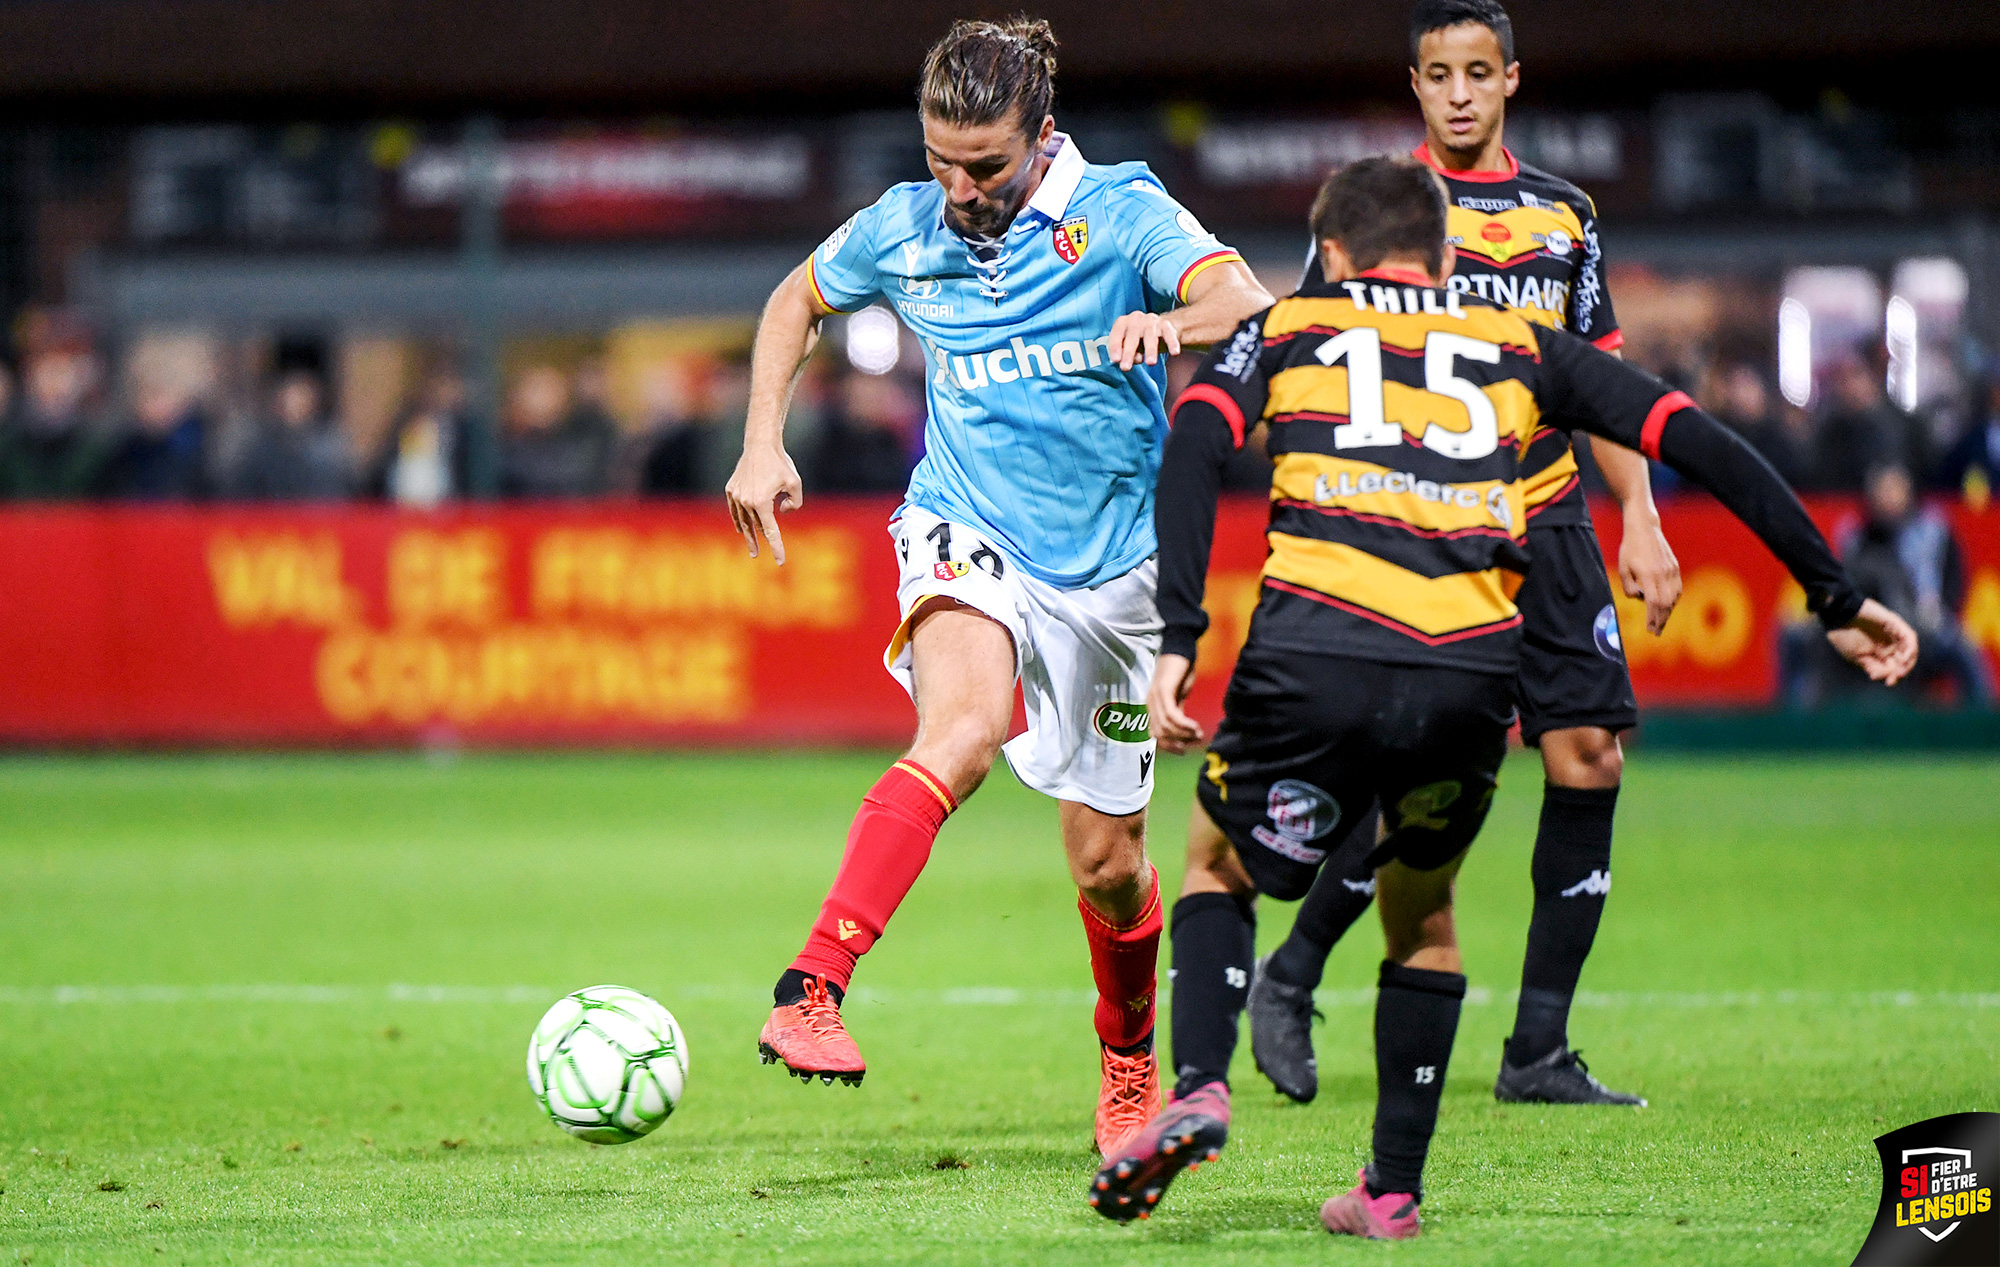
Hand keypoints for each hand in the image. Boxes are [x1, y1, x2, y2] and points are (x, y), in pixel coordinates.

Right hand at [724, 445, 802, 564]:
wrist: (760, 445)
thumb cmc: (780, 463)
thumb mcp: (796, 483)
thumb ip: (795, 503)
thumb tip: (782, 512)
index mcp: (762, 502)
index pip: (771, 531)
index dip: (776, 548)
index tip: (780, 562)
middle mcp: (745, 502)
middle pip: (757, 525)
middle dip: (764, 538)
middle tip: (762, 554)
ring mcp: (736, 496)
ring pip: (745, 520)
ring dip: (750, 534)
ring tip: (752, 550)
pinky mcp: (730, 490)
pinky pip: (735, 511)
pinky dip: (739, 521)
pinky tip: (741, 530)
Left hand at [1109, 311, 1180, 369]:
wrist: (1157, 328)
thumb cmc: (1137, 339)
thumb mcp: (1127, 345)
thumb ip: (1125, 353)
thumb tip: (1131, 361)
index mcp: (1123, 322)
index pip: (1116, 334)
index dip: (1115, 347)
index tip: (1116, 360)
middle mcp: (1136, 319)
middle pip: (1132, 336)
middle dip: (1129, 353)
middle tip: (1126, 367)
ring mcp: (1151, 321)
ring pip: (1150, 336)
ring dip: (1150, 350)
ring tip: (1150, 363)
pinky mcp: (1165, 325)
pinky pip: (1169, 335)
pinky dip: (1172, 343)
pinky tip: (1174, 353)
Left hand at [1147, 652, 1204, 753]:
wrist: (1181, 649)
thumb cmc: (1181, 671)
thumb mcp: (1179, 696)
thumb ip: (1178, 712)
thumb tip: (1184, 732)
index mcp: (1152, 706)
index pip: (1155, 734)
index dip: (1169, 746)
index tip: (1184, 750)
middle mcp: (1150, 703)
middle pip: (1159, 734)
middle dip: (1178, 742)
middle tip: (1195, 741)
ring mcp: (1155, 697)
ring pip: (1166, 727)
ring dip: (1184, 735)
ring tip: (1198, 734)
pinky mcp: (1163, 691)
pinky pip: (1172, 716)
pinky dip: (1184, 725)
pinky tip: (1195, 727)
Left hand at [1617, 511, 1681, 635]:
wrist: (1644, 528)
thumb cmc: (1630, 549)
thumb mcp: (1623, 569)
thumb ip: (1629, 588)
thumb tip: (1640, 599)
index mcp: (1649, 575)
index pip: (1653, 603)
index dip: (1652, 618)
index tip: (1649, 630)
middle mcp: (1663, 574)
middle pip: (1665, 604)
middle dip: (1661, 620)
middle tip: (1656, 632)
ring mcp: (1671, 571)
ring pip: (1674, 598)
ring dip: (1668, 613)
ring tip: (1661, 623)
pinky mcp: (1675, 567)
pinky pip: (1677, 589)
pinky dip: (1673, 601)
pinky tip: (1668, 607)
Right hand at [1825, 598, 1918, 684]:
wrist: (1839, 616)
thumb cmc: (1844, 636)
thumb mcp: (1857, 657)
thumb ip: (1872, 667)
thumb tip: (1883, 678)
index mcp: (1879, 652)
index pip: (1893, 667)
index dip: (1893, 676)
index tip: (1887, 682)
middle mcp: (1889, 644)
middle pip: (1903, 661)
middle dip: (1900, 672)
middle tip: (1893, 679)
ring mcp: (1894, 634)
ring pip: (1910, 651)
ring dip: (1907, 663)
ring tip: (1899, 671)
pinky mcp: (1896, 624)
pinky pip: (1910, 638)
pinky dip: (1909, 649)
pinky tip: (1903, 658)